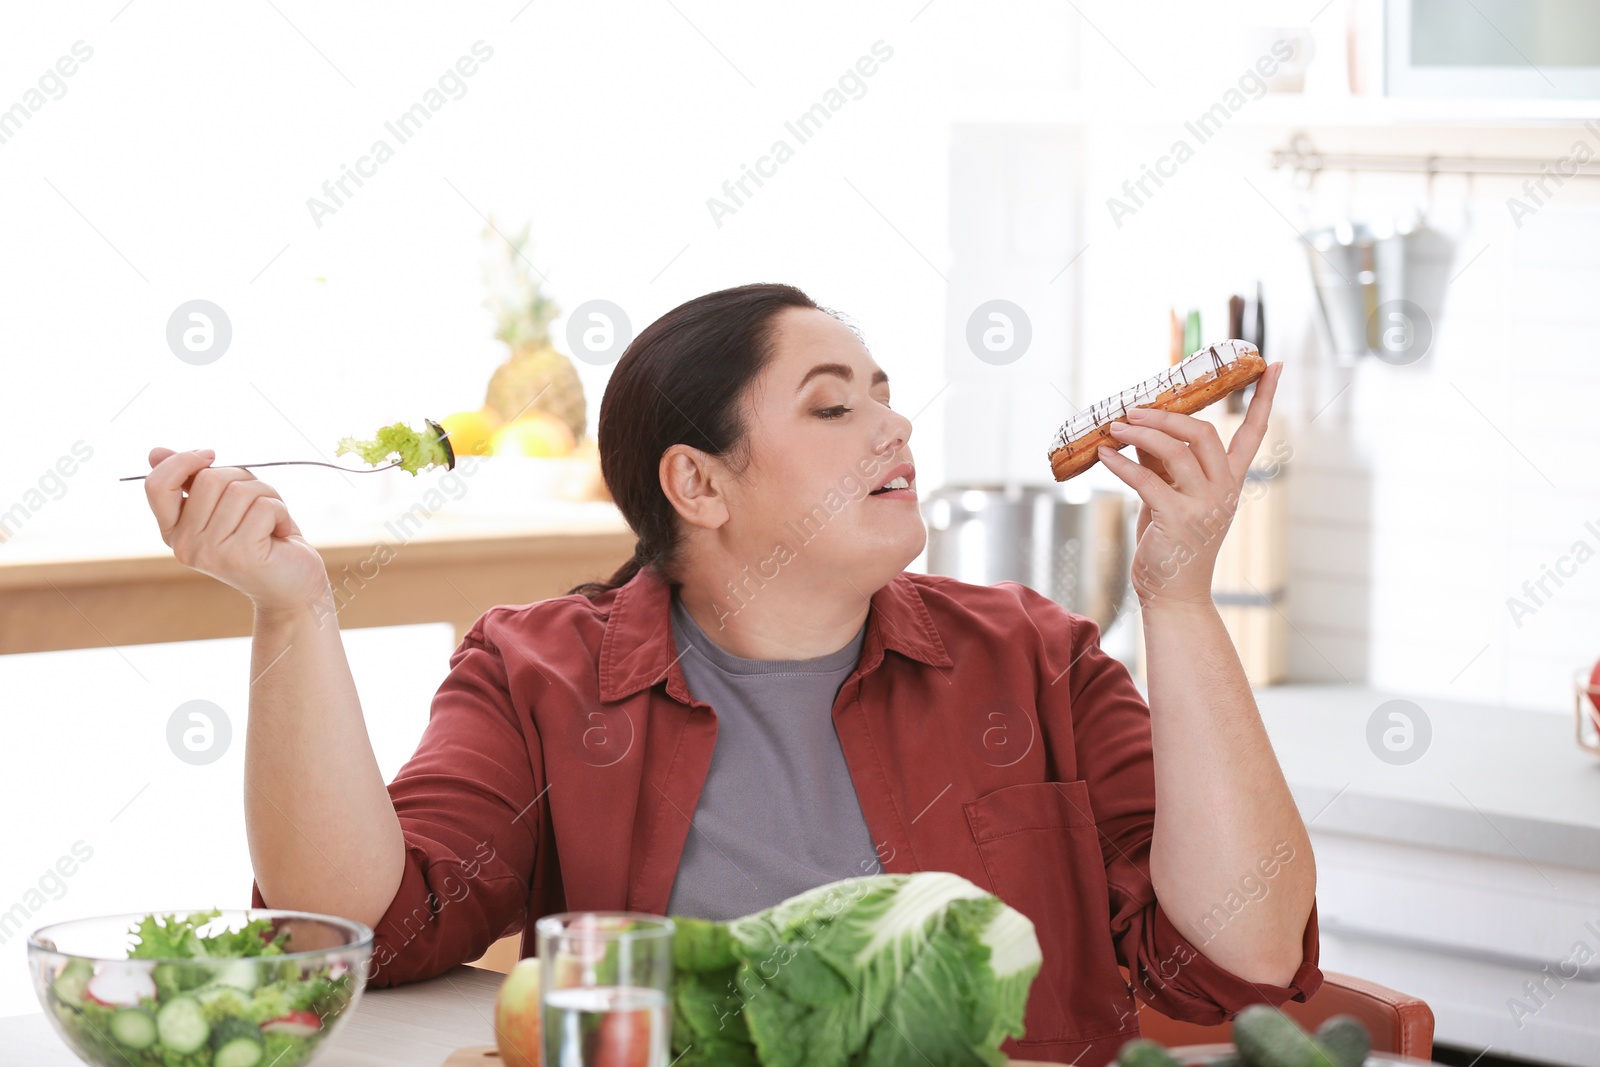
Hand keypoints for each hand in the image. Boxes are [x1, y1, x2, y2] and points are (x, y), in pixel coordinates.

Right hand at [143, 447, 331, 615]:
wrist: (294, 586)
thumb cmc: (262, 539)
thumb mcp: (226, 505)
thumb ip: (193, 482)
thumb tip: (155, 453)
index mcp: (174, 531)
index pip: (157, 485)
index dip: (183, 461)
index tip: (210, 455)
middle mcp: (185, 545)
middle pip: (208, 479)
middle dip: (244, 478)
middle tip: (260, 501)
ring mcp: (210, 553)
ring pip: (239, 490)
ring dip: (268, 495)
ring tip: (274, 519)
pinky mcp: (240, 556)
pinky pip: (263, 507)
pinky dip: (281, 512)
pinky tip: (282, 532)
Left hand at [1096, 362, 1283, 606]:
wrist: (1173, 597)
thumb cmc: (1170, 546)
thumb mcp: (1170, 498)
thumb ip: (1162, 464)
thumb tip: (1139, 429)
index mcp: (1230, 483)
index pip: (1254, 432)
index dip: (1264, 398)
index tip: (1274, 365)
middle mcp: (1224, 491)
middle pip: (1204, 432)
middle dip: (1167, 415)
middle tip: (1134, 409)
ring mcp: (1204, 506)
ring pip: (1176, 450)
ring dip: (1140, 432)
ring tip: (1115, 426)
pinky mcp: (1178, 519)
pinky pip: (1146, 479)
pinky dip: (1121, 463)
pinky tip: (1104, 454)